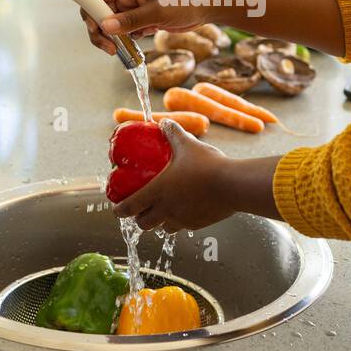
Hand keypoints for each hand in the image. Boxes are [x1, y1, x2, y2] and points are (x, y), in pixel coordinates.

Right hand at [80, 0, 211, 55]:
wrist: (208, 5)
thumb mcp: (159, 11)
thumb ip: (132, 20)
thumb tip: (105, 26)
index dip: (89, 9)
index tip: (95, 27)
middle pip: (98, 13)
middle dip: (99, 31)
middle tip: (111, 48)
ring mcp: (133, 10)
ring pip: (110, 25)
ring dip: (111, 39)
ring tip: (121, 51)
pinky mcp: (141, 21)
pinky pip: (124, 32)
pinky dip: (123, 42)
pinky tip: (132, 50)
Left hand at [111, 118, 236, 230]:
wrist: (233, 185)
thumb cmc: (207, 165)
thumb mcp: (187, 144)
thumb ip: (173, 133)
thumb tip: (163, 123)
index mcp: (157, 192)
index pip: (129, 207)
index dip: (119, 210)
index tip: (116, 209)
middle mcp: (166, 210)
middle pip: (143, 223)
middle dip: (139, 218)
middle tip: (140, 209)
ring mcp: (182, 220)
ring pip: (163, 228)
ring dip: (159, 222)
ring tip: (163, 211)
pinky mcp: (197, 224)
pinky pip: (183, 227)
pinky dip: (179, 221)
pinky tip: (186, 210)